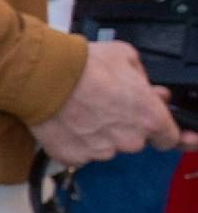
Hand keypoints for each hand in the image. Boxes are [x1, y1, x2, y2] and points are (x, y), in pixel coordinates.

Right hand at [35, 38, 180, 165]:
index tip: (150, 125)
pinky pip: (79, 154)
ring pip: (105, 148)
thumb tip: (148, 91)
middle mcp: (129, 140)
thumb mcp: (125, 56)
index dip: (160, 130)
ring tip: (79, 112)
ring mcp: (101, 151)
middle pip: (134, 142)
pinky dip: (74, 142)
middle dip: (123, 127)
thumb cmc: (84, 64)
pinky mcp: (74, 157)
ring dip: (97, 135)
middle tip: (103, 107)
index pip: (170, 139)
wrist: (42, 76)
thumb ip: (142, 78)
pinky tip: (66, 123)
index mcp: (150, 117)